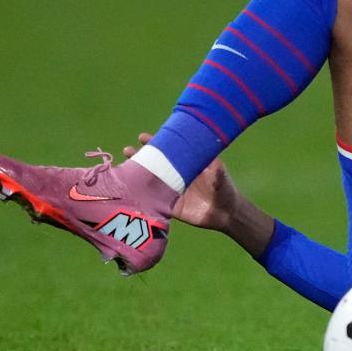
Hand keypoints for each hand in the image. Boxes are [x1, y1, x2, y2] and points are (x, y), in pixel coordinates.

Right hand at [123, 133, 238, 231]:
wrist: (226, 213)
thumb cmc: (224, 188)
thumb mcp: (219, 173)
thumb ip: (214, 167)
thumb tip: (211, 160)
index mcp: (185, 165)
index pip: (167, 151)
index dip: (155, 143)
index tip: (143, 137)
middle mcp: (175, 176)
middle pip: (154, 164)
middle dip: (140, 156)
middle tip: (128, 150)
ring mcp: (170, 191)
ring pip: (150, 181)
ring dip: (137, 175)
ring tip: (124, 168)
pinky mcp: (169, 207)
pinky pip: (152, 201)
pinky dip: (141, 196)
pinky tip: (130, 192)